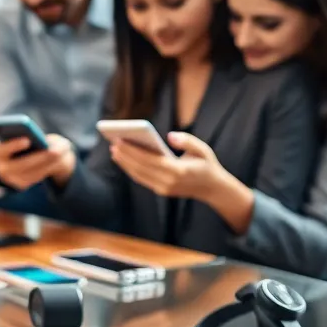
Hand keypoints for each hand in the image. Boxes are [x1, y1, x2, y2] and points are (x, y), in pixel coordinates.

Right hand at [0, 134, 75, 189]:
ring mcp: (12, 179)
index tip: (27, 140)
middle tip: (53, 150)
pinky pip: (36, 177)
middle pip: (21, 165)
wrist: (16, 159)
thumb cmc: (20, 143)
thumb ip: (34, 134)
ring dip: (47, 163)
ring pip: (31, 173)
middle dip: (38, 157)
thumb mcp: (23, 135)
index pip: (3, 150)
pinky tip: (56, 161)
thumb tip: (50, 144)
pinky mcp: (21, 185)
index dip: (14, 145)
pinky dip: (46, 168)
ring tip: (59, 154)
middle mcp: (2, 169)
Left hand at [110, 131, 227, 200]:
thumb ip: (187, 140)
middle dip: (125, 155)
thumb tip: (169, 136)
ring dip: (125, 163)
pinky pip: (142, 179)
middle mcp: (168, 182)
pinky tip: (124, 159)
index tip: (120, 141)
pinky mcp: (161, 191)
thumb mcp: (203, 149)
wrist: (212, 188)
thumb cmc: (206, 164)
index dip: (132, 151)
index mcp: (178, 171)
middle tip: (113, 142)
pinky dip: (131, 169)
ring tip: (114, 150)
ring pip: (138, 175)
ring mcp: (163, 189)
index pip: (150, 160)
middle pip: (140, 168)